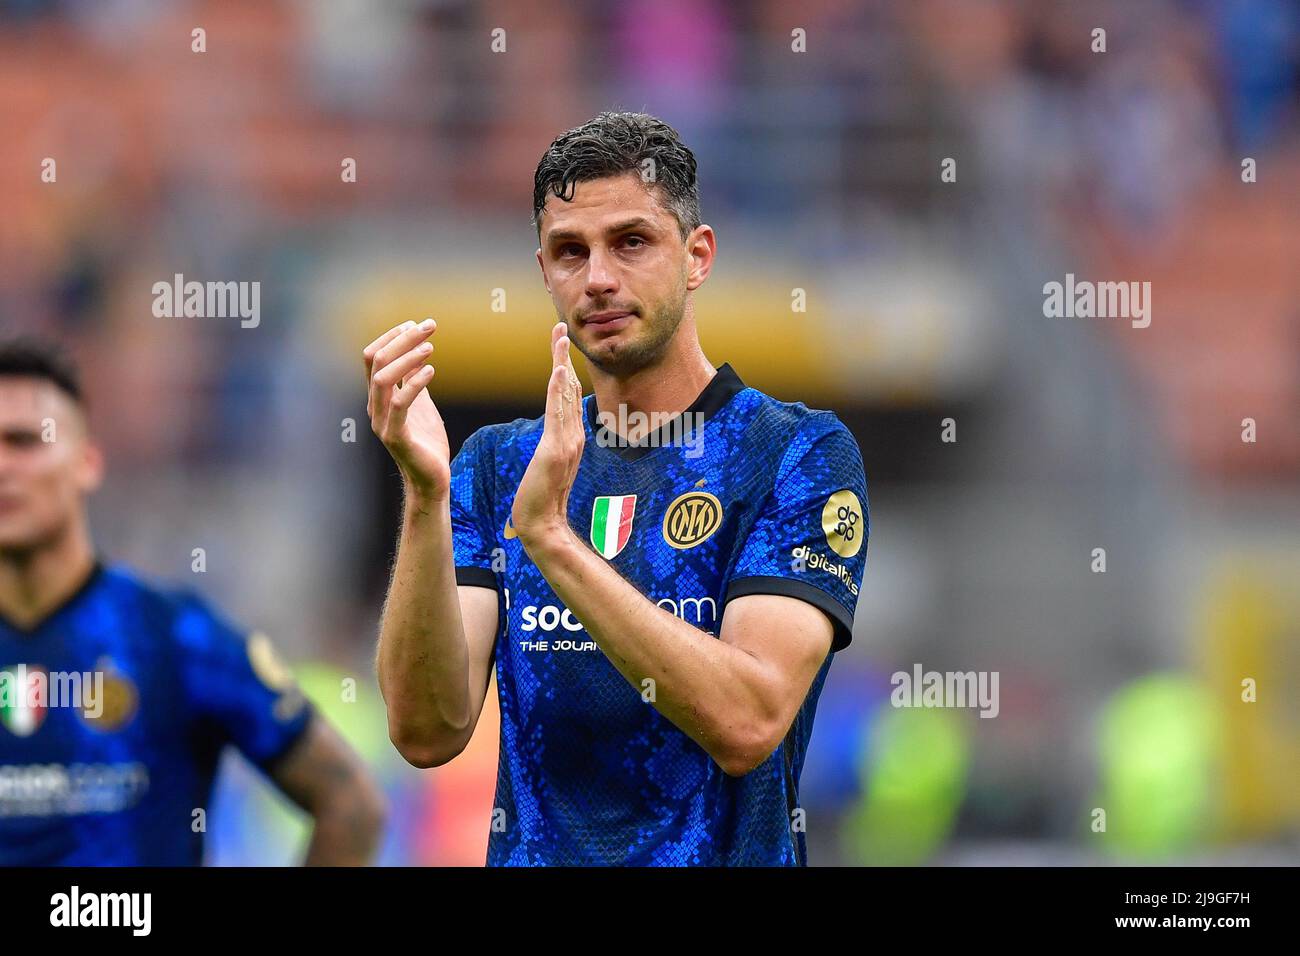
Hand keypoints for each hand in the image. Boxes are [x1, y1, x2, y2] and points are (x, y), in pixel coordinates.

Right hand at [364, 318, 450, 501]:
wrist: (432, 478)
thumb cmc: (426, 441)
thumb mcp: (421, 403)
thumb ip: (413, 380)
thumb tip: (417, 350)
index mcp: (377, 398)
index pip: (373, 357)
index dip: (392, 337)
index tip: (416, 323)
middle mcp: (374, 407)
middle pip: (377, 362)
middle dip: (403, 339)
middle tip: (429, 326)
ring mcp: (382, 422)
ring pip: (381, 379)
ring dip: (406, 357)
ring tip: (430, 346)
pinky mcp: (396, 436)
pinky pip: (399, 404)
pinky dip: (413, 383)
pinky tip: (431, 371)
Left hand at [512, 322, 584, 548]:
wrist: (542, 525)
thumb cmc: (541, 500)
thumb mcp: (548, 468)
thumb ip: (553, 450)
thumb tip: (553, 438)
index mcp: (570, 438)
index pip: (567, 396)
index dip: (564, 368)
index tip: (559, 345)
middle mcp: (573, 435)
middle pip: (568, 388)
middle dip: (563, 356)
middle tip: (559, 326)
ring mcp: (567, 442)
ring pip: (564, 395)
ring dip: (562, 363)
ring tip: (559, 337)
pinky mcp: (557, 450)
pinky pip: (558, 414)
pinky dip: (559, 390)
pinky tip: (559, 371)